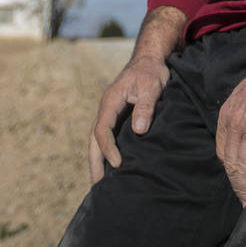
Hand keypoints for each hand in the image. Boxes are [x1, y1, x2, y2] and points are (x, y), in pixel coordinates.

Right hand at [89, 55, 169, 182]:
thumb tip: (138, 130)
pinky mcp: (117, 117)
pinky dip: (106, 153)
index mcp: (110, 101)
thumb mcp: (151, 86)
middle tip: (97, 186)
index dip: (108, 148)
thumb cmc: (151, 72)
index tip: (118, 164)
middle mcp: (106, 109)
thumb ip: (145, 106)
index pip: (102, 129)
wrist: (149, 60)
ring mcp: (110, 114)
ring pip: (98, 140)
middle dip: (95, 162)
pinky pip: (107, 137)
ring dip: (98, 160)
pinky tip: (112, 167)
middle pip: (94, 139)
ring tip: (100, 183)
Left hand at [216, 66, 245, 205]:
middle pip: (230, 161)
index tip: (237, 183)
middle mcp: (234, 121)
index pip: (223, 150)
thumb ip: (242, 113)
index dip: (229, 170)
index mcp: (227, 113)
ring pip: (241, 165)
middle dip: (235, 182)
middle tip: (242, 200)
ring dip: (244, 186)